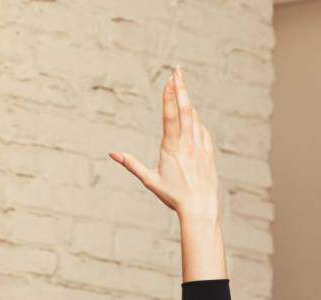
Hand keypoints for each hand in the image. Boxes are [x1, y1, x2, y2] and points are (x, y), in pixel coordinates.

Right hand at [109, 67, 218, 217]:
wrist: (199, 208)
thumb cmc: (172, 196)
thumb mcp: (149, 181)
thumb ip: (131, 164)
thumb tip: (112, 154)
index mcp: (171, 148)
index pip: (170, 117)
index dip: (169, 97)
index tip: (169, 80)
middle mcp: (187, 144)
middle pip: (184, 110)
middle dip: (181, 88)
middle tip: (178, 70)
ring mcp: (199, 146)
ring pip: (194, 118)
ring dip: (187, 102)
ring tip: (181, 89)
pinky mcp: (208, 152)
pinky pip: (202, 130)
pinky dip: (196, 120)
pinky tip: (192, 114)